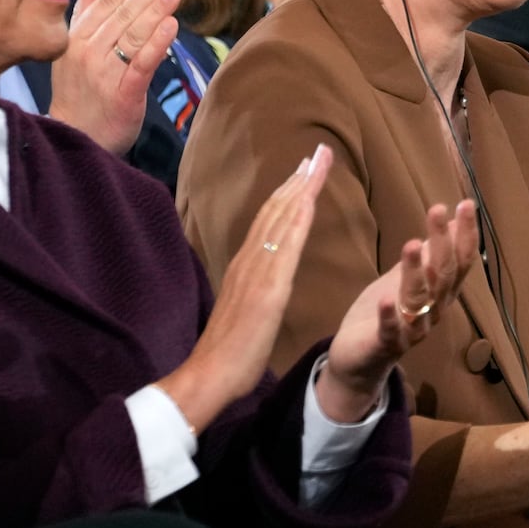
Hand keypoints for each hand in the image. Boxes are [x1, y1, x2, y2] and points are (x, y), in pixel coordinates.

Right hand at [48, 0, 181, 155]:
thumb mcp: (74, 49)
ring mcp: (104, 72)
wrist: (72, 138)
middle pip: (124, 13)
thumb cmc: (78, 93)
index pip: (108, 2)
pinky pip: (141, 64)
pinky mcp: (122, 94)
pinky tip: (173, 25)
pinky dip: (157, 43)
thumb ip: (84, 13)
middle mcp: (88, 51)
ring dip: (156, 8)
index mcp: (77, 37)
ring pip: (133, 34)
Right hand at [156, 145, 330, 433]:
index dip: (288, 193)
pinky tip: (309, 200)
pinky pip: (285, 244)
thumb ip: (255, 289)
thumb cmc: (229, 353)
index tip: (304, 170)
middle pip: (276, 209)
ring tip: (318, 162)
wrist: (210, 375)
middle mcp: (249, 260)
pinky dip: (296, 217)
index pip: (270, 220)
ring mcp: (256, 271)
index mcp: (246, 266)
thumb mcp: (247, 311)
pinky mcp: (266, 287)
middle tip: (318, 152)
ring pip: (281, 218)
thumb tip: (267, 279)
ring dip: (300, 187)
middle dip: (298, 179)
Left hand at [318, 199, 478, 421]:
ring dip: (415, 273)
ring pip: (419, 300)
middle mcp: (434, 311)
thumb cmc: (387, 312)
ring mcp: (412, 330)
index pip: (460, 261)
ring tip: (410, 245)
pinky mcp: (386, 345)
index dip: (465, 234)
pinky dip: (389, 316)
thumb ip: (430, 253)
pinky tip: (385, 298)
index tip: (466, 205)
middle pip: (442, 276)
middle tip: (437, 211)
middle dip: (442, 243)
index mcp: (441, 293)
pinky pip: (391, 331)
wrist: (360, 360)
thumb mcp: (409, 276)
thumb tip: (453, 218)